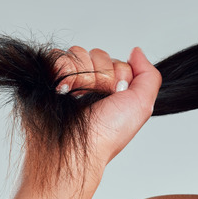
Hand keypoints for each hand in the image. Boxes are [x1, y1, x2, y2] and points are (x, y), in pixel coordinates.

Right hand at [55, 46, 161, 169]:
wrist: (75, 148)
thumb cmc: (108, 133)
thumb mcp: (142, 105)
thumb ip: (148, 75)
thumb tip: (136, 51)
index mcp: (111, 88)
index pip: (117, 61)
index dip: (119, 75)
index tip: (117, 94)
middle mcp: (90, 83)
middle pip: (98, 54)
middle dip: (101, 75)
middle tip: (98, 98)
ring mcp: (69, 79)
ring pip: (78, 53)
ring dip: (82, 75)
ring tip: (78, 97)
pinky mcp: (48, 77)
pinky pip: (57, 56)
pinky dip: (62, 70)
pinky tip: (64, 90)